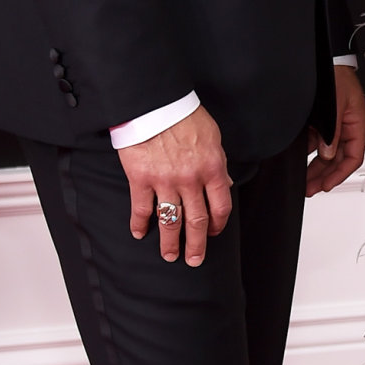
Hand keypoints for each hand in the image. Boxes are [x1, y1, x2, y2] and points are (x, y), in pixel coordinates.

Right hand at [121, 105, 232, 264]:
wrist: (155, 104)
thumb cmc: (186, 117)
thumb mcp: (213, 138)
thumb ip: (218, 164)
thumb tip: (225, 185)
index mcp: (212, 169)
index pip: (220, 206)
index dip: (218, 224)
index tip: (214, 233)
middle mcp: (190, 180)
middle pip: (196, 220)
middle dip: (197, 244)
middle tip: (194, 260)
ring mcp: (165, 181)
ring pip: (170, 221)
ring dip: (170, 242)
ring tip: (170, 256)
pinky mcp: (141, 179)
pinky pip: (142, 208)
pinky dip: (140, 224)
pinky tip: (139, 234)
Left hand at [307, 65, 364, 195]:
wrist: (325, 57)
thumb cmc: (336, 74)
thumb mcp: (335, 104)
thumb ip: (331, 131)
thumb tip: (327, 154)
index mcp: (356, 124)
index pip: (353, 157)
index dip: (340, 174)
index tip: (326, 185)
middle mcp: (346, 128)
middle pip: (338, 160)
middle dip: (325, 176)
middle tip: (310, 189)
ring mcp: (334, 125)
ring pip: (326, 154)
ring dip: (316, 168)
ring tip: (304, 181)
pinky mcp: (321, 121)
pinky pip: (317, 142)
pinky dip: (309, 153)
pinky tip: (299, 161)